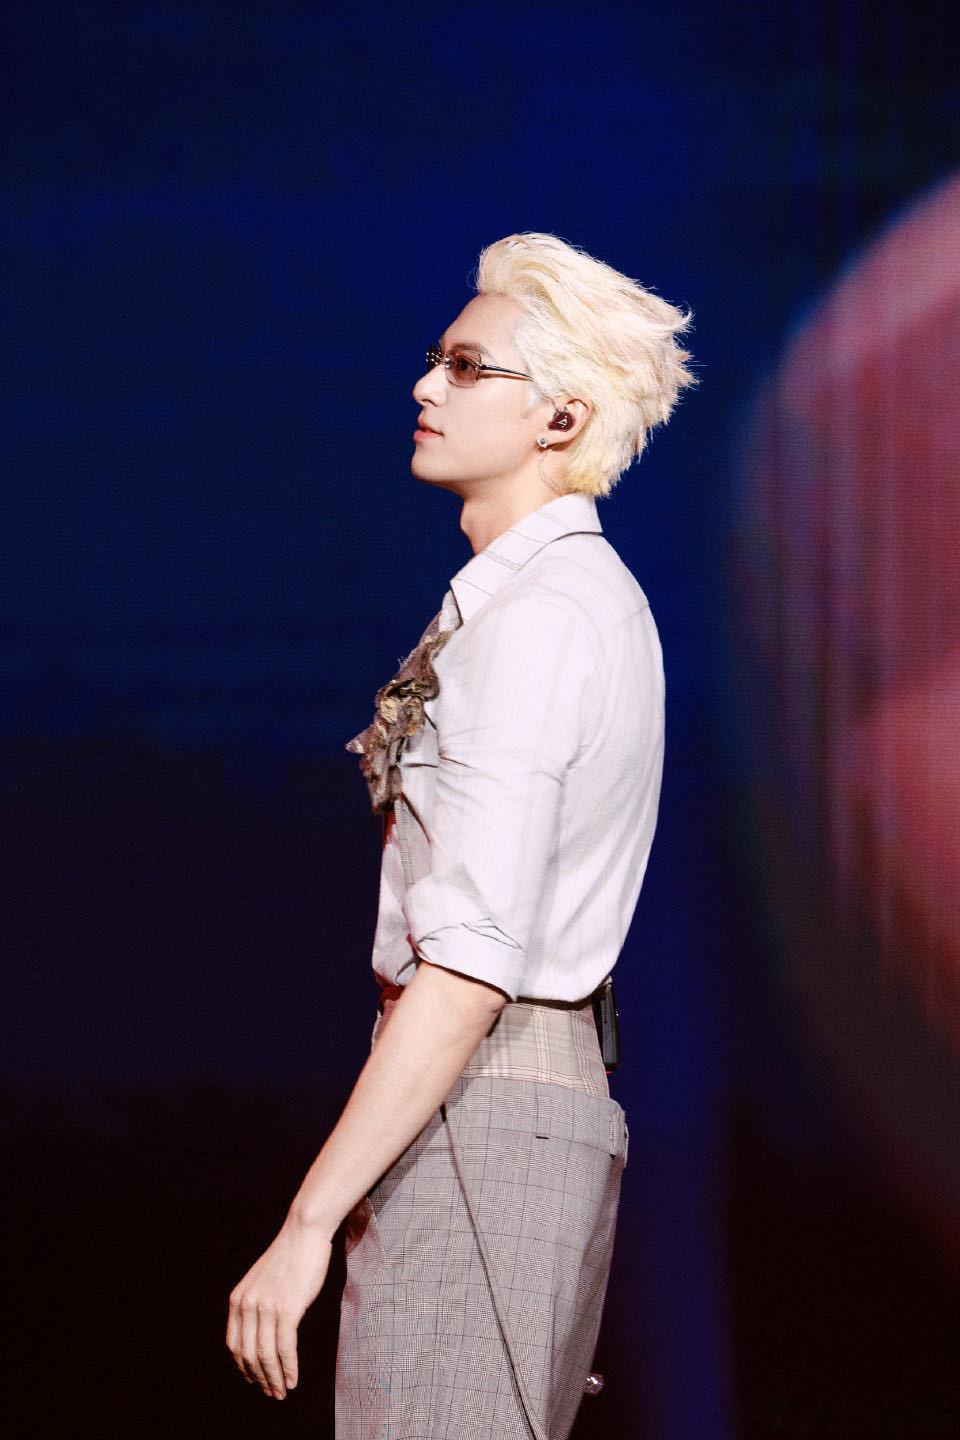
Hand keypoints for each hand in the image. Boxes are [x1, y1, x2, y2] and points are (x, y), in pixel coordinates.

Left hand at [226, 1214, 333, 1399]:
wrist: (304, 1233)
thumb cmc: (289, 1256)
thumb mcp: (262, 1281)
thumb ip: (257, 1304)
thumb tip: (261, 1332)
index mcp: (238, 1299)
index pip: (235, 1345)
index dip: (243, 1367)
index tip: (253, 1380)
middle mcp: (247, 1305)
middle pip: (248, 1355)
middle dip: (259, 1379)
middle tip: (271, 1393)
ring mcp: (266, 1307)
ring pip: (266, 1355)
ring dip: (274, 1378)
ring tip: (282, 1391)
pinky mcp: (287, 1309)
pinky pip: (285, 1347)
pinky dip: (288, 1368)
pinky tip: (293, 1379)